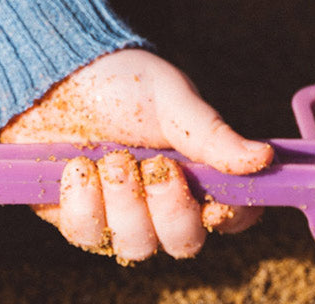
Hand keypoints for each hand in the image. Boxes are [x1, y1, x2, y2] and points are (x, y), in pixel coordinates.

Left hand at [0, 49, 272, 262]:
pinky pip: (86, 233)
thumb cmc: (116, 80)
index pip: (230, 216)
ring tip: (110, 159)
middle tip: (152, 164)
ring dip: (124, 202)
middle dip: (168, 207)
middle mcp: (159, 204)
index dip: (227, 216)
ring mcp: (116, 214)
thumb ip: (209, 132)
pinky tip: (77, 167)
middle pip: (183, 242)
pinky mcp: (75, 214)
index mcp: (195, 175)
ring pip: (135, 245)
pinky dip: (84, 201)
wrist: (52, 69)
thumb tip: (262, 158)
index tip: (212, 200)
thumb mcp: (167, 96)